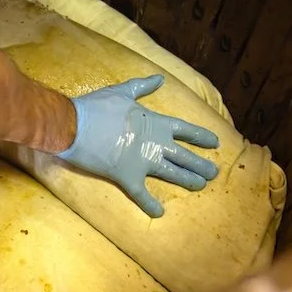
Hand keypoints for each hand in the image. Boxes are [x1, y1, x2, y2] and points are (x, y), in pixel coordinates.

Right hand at [57, 75, 218, 217]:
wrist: (76, 126)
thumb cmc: (98, 107)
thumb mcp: (123, 91)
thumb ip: (143, 87)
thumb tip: (160, 78)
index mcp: (156, 123)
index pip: (186, 131)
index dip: (202, 137)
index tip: (215, 143)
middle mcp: (156, 144)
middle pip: (185, 156)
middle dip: (201, 165)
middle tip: (214, 173)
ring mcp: (144, 162)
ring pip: (173, 174)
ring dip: (188, 181)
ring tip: (200, 186)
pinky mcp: (128, 177)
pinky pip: (142, 195)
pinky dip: (150, 205)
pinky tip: (159, 213)